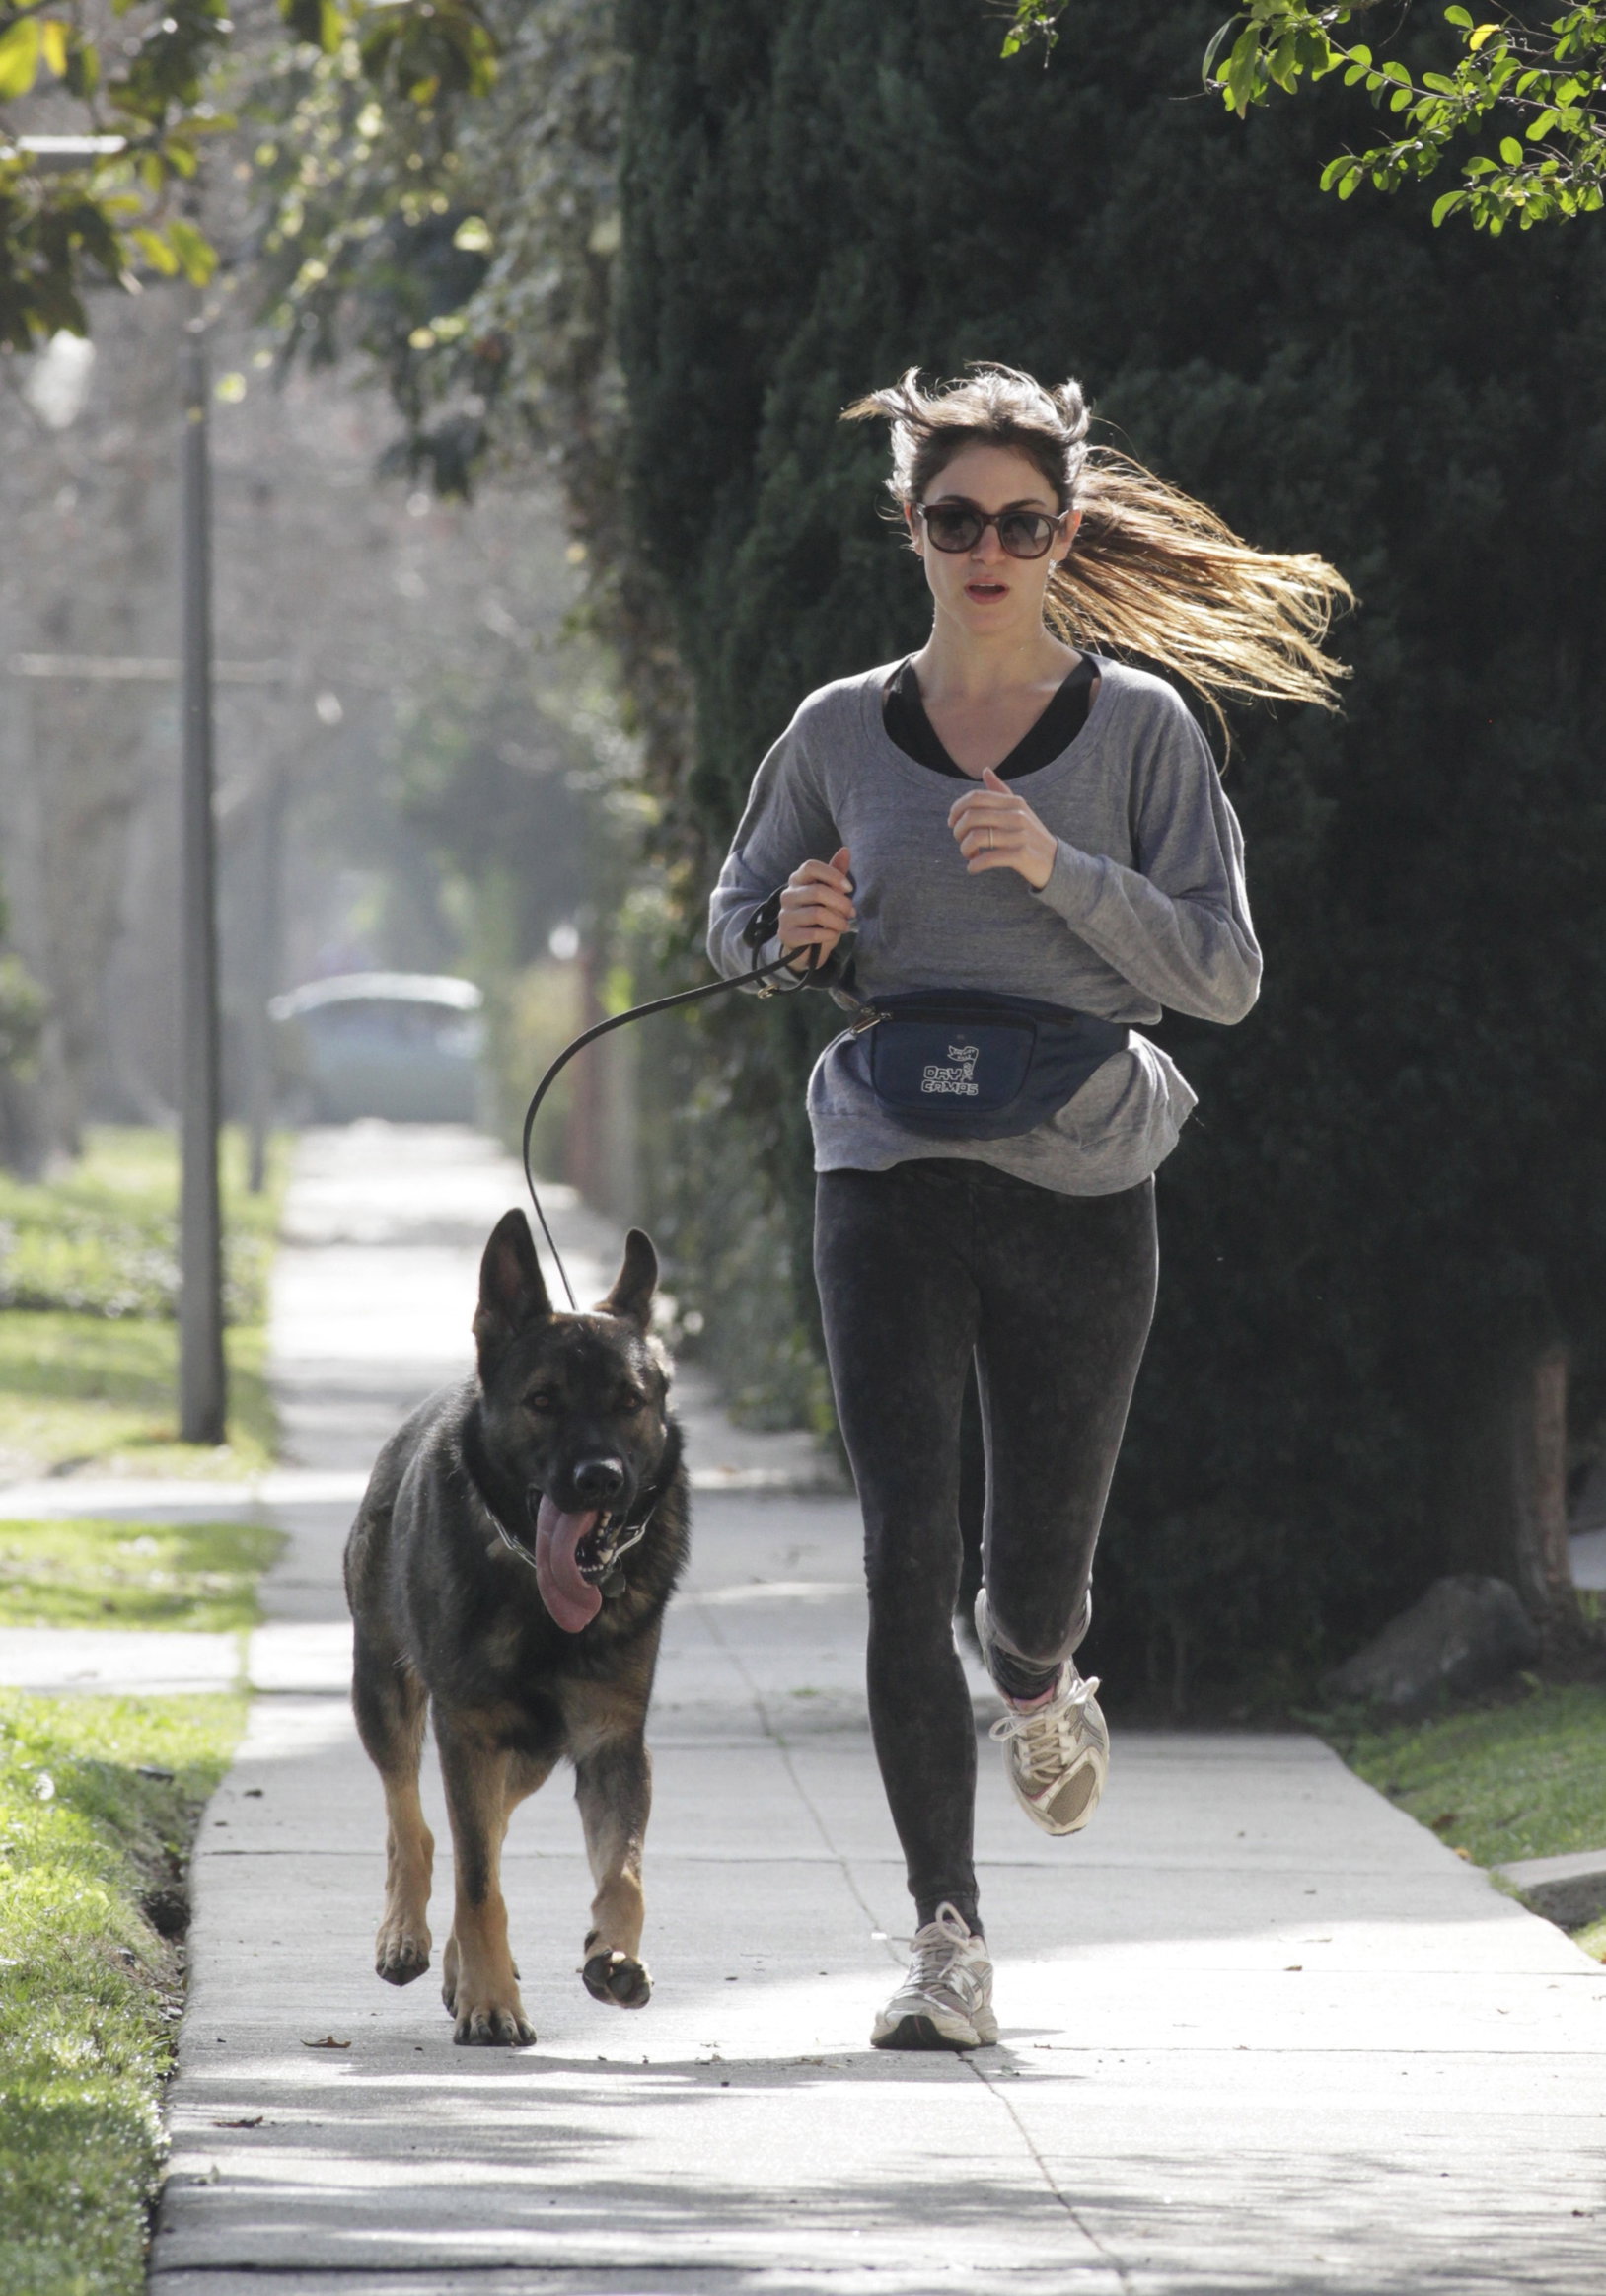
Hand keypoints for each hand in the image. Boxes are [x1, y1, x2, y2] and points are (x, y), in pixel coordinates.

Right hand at [778, 846, 854, 969]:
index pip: (811, 867)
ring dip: (838, 921)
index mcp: (797, 880)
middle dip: (841, 903)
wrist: (807, 948)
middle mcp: (787, 895)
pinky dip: (829, 935)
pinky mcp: (785, 935)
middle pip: (818, 891)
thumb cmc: (821, 918)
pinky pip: (812, 933)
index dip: (833, 875)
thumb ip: (836, 873)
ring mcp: (784, 915)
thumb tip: (846, 850)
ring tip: (844, 926)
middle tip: (852, 913)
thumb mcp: (831, 894)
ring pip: (817, 913)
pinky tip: (833, 935)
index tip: (850, 888)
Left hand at [949, 769, 1057, 890]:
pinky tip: (973, 868)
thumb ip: (1000, 791)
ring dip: (965, 849)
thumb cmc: (1031, 835)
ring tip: (969, 855)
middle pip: (972, 816)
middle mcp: (1017, 815)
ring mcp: (1020, 835)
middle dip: (958, 831)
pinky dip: (974, 865)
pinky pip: (988, 858)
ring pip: (977, 837)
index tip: (952, 822)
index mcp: (1013, 802)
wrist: (1056, 862)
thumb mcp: (1019, 810)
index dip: (957, 808)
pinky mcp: (1021, 855)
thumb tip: (985, 770)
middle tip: (960, 841)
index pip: (976, 797)